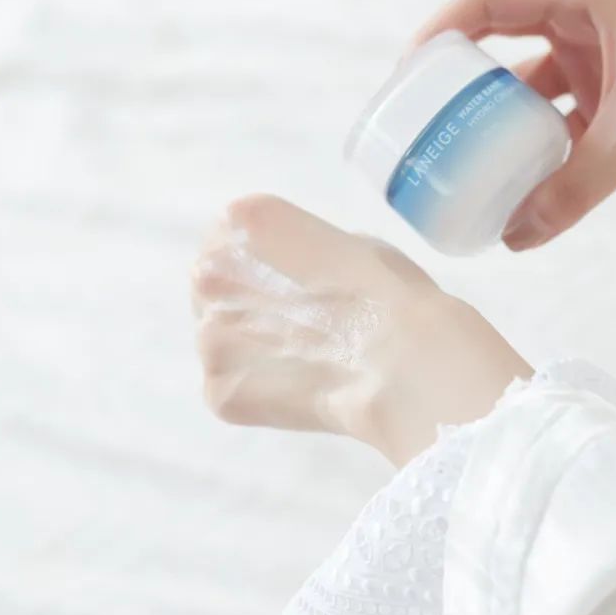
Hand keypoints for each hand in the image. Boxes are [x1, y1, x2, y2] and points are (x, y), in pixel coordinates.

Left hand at [191, 195, 530, 464]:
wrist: (407, 367)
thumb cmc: (393, 294)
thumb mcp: (355, 243)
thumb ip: (308, 250)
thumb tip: (301, 273)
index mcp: (243, 220)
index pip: (231, 232)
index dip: (266, 259)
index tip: (298, 280)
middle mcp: (211, 272)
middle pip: (215, 286)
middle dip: (249, 303)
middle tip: (301, 324)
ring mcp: (208, 338)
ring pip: (218, 340)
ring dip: (251, 350)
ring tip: (305, 360)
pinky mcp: (219, 391)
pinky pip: (231, 389)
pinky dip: (260, 394)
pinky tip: (302, 392)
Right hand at [414, 0, 615, 248]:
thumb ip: (572, 189)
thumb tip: (514, 238)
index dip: (441, 30)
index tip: (407, 74)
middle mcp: (590, 17)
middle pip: (501, 37)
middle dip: (460, 77)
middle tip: (421, 116)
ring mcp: (602, 54)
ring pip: (530, 82)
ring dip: (501, 118)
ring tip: (460, 154)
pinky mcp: (615, 90)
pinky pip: (560, 114)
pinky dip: (540, 144)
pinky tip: (516, 180)